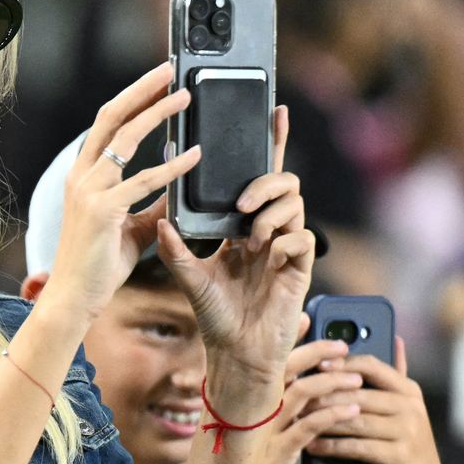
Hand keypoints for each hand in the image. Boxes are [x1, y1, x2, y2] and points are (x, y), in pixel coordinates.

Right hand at [42, 63, 201, 322]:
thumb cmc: (98, 265)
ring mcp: (89, 190)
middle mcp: (82, 175)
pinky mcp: (103, 210)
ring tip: (185, 98)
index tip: (157, 79)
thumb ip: (150, 204)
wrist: (75, 299)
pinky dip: (171, 166)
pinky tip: (194, 156)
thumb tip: (176, 188)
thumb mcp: (130, 227)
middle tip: (170, 70)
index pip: (107, 122)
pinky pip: (143, 180)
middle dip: (142, 89)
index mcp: (84, 175)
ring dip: (158, 113)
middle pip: (112, 116)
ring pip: (126, 139)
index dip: (132, 97)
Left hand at [155, 106, 313, 388]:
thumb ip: (176, 248)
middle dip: (265, 183)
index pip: (260, 176)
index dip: (271, 143)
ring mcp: (287, 247)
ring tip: (249, 237)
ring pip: (295, 204)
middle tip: (241, 205)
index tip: (274, 110)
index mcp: (244, 225)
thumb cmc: (215, 315)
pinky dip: (282, 242)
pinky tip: (266, 257)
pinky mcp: (301, 268)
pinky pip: (302, 238)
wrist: (234, 353)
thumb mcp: (189, 277)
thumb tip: (162, 219)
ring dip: (270, 213)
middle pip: (284, 182)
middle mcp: (269, 230)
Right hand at [251, 315, 363, 463]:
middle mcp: (248, 410)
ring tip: (358, 379)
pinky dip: (334, 413)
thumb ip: (272, 409)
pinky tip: (354, 409)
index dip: (286, 338)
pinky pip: (310, 426)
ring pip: (301, 393)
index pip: (265, 360)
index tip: (307, 318)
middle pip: (283, 368)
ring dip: (332, 381)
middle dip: (315, 352)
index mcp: (243, 400)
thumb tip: (297, 382)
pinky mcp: (277, 454)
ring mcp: (262, 431)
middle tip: (343, 345)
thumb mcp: (256, 436)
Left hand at [300, 337, 446, 463]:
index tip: (315, 364)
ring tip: (298, 421)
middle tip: (297, 397)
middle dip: (324, 395)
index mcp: (409, 390)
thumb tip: (394, 338)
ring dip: (322, 421)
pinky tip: (312, 447)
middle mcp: (411, 407)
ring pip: (355, 419)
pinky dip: (331, 447)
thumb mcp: (405, 411)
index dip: (343, 363)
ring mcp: (407, 432)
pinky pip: (357, 447)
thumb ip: (396, 377)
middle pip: (358, 393)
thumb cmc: (405, 447)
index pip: (372, 366)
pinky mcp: (398, 456)